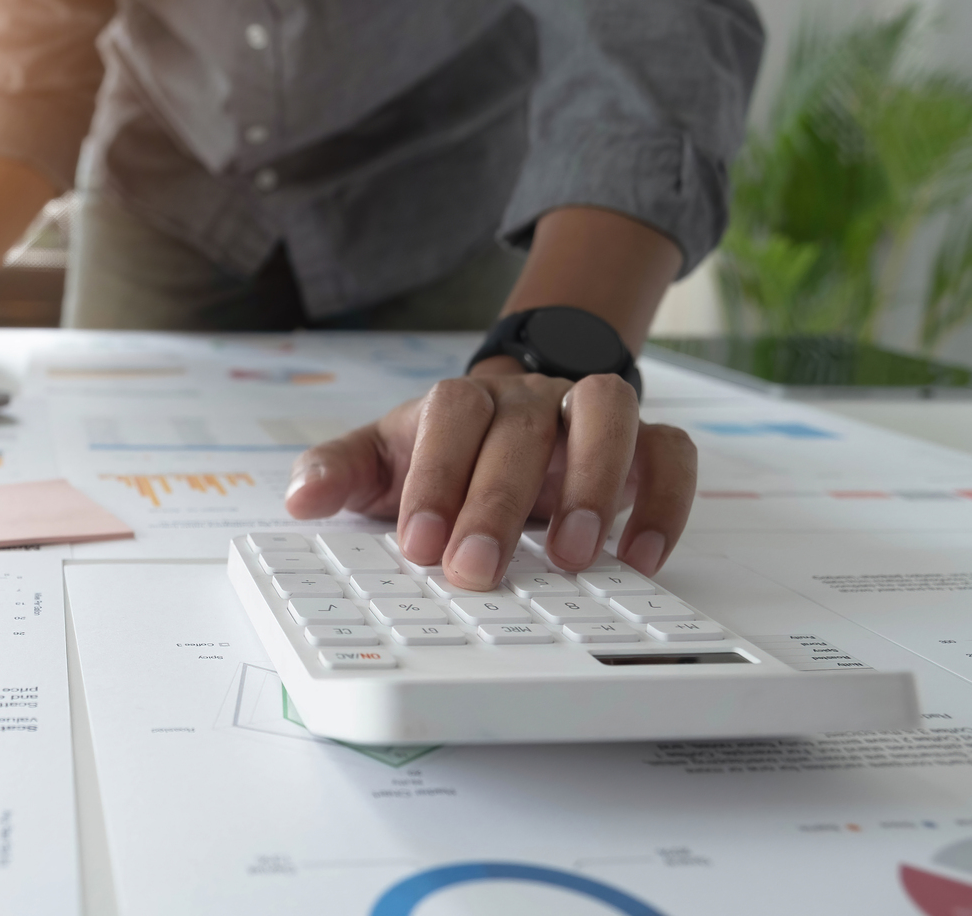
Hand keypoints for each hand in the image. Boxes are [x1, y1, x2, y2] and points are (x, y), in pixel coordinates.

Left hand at [283, 364, 695, 590]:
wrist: (501, 431)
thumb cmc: (437, 457)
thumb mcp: (378, 465)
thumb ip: (337, 473)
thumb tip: (299, 499)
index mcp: (461, 403)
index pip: (453, 415)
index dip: (437, 476)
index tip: (420, 545)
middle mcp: (529, 400)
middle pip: (523, 426)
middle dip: (498, 502)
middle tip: (478, 571)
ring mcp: (588, 417)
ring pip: (609, 410)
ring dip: (595, 481)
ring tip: (572, 558)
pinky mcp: (643, 447)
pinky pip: (672, 453)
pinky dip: (664, 500)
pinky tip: (639, 558)